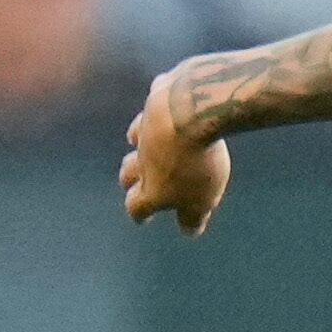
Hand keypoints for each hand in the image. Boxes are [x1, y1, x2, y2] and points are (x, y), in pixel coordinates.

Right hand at [117, 67, 229, 233]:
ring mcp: (147, 128)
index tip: (141, 218)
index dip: (139, 213)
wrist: (189, 114)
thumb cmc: (197, 163)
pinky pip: (152, 106)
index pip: (137, 206)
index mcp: (151, 188)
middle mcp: (142, 159)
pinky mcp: (158, 102)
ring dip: (137, 145)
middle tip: (133, 184)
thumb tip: (189, 230)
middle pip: (129, 173)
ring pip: (136, 138)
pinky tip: (159, 108)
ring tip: (136, 146)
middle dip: (131, 181)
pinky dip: (153, 110)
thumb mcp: (202, 199)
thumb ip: (193, 216)